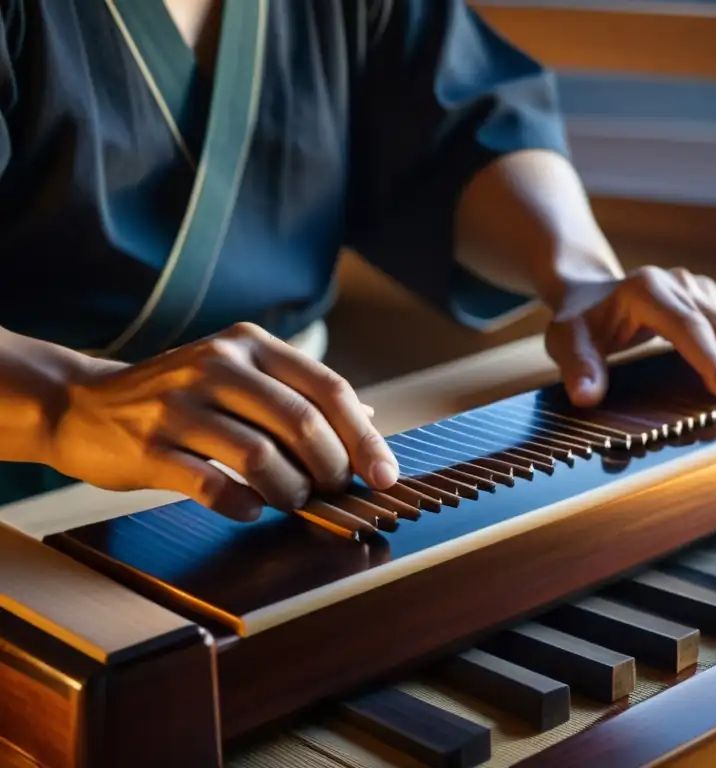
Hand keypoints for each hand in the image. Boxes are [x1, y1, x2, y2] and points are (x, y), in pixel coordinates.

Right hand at [49, 323, 398, 520]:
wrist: (82, 403)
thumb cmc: (180, 397)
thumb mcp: (241, 375)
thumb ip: (301, 393)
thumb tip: (368, 419)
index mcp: (250, 345)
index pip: (327, 389)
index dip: (364, 438)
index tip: (386, 476)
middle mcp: (217, 366)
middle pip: (302, 422)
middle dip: (332, 468)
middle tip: (335, 491)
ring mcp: (179, 405)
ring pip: (261, 457)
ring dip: (290, 491)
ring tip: (292, 502)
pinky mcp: (149, 447)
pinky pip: (212, 486)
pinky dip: (243, 505)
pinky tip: (250, 509)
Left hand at [544, 266, 715, 412]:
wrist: (589, 293)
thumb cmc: (579, 320)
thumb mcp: (566, 339)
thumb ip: (578, 366)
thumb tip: (585, 396)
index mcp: (646, 289)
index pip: (688, 326)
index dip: (710, 359)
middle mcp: (678, 285)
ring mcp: (697, 291)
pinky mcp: (708, 303)